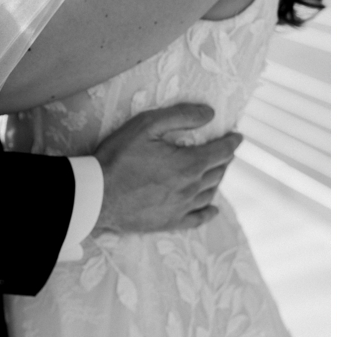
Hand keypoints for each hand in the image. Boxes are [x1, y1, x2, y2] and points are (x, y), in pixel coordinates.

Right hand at [94, 104, 240, 234]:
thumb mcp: (147, 125)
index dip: (232, 142)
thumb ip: (181, 116)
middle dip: (224, 159)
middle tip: (225, 151)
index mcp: (189, 164)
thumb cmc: (119, 157)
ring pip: (210, 193)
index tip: (238, 136)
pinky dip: (208, 212)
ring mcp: (182, 208)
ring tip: (217, 171)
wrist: (98, 196)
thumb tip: (210, 113)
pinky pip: (197, 219)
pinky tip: (213, 209)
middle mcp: (191, 188)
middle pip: (218, 172)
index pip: (221, 151)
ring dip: (217, 180)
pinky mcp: (169, 222)